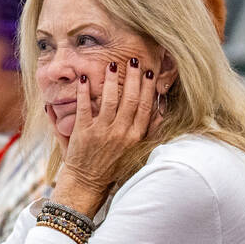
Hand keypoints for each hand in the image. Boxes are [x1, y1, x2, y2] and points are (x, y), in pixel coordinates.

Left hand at [52, 60, 158, 214]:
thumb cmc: (112, 165)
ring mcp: (102, 132)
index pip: (144, 107)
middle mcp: (120, 133)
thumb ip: (148, 131)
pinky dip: (84, 92)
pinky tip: (84, 78)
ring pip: (109, 101)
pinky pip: (84, 107)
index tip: (149, 72)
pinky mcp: (83, 133)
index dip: (147, 88)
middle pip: (130, 100)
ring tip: (112, 65)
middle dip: (132, 78)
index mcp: (135, 137)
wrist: (88, 182)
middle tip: (133, 60)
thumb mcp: (136, 150)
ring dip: (111, 81)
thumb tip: (161, 111)